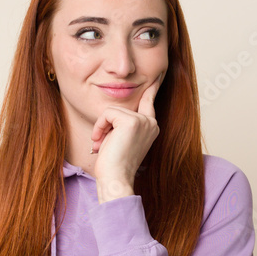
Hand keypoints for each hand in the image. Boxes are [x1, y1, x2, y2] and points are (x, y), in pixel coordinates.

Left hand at [90, 72, 163, 196]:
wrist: (115, 178)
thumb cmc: (114, 164)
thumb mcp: (120, 139)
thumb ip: (121, 124)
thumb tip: (111, 115)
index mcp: (151, 127)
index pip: (149, 102)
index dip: (151, 88)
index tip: (157, 76)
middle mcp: (151, 122)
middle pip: (120, 108)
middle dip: (106, 124)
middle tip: (102, 144)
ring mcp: (143, 121)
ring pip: (112, 111)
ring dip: (101, 127)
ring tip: (101, 145)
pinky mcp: (131, 121)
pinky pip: (107, 114)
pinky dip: (99, 127)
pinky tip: (100, 142)